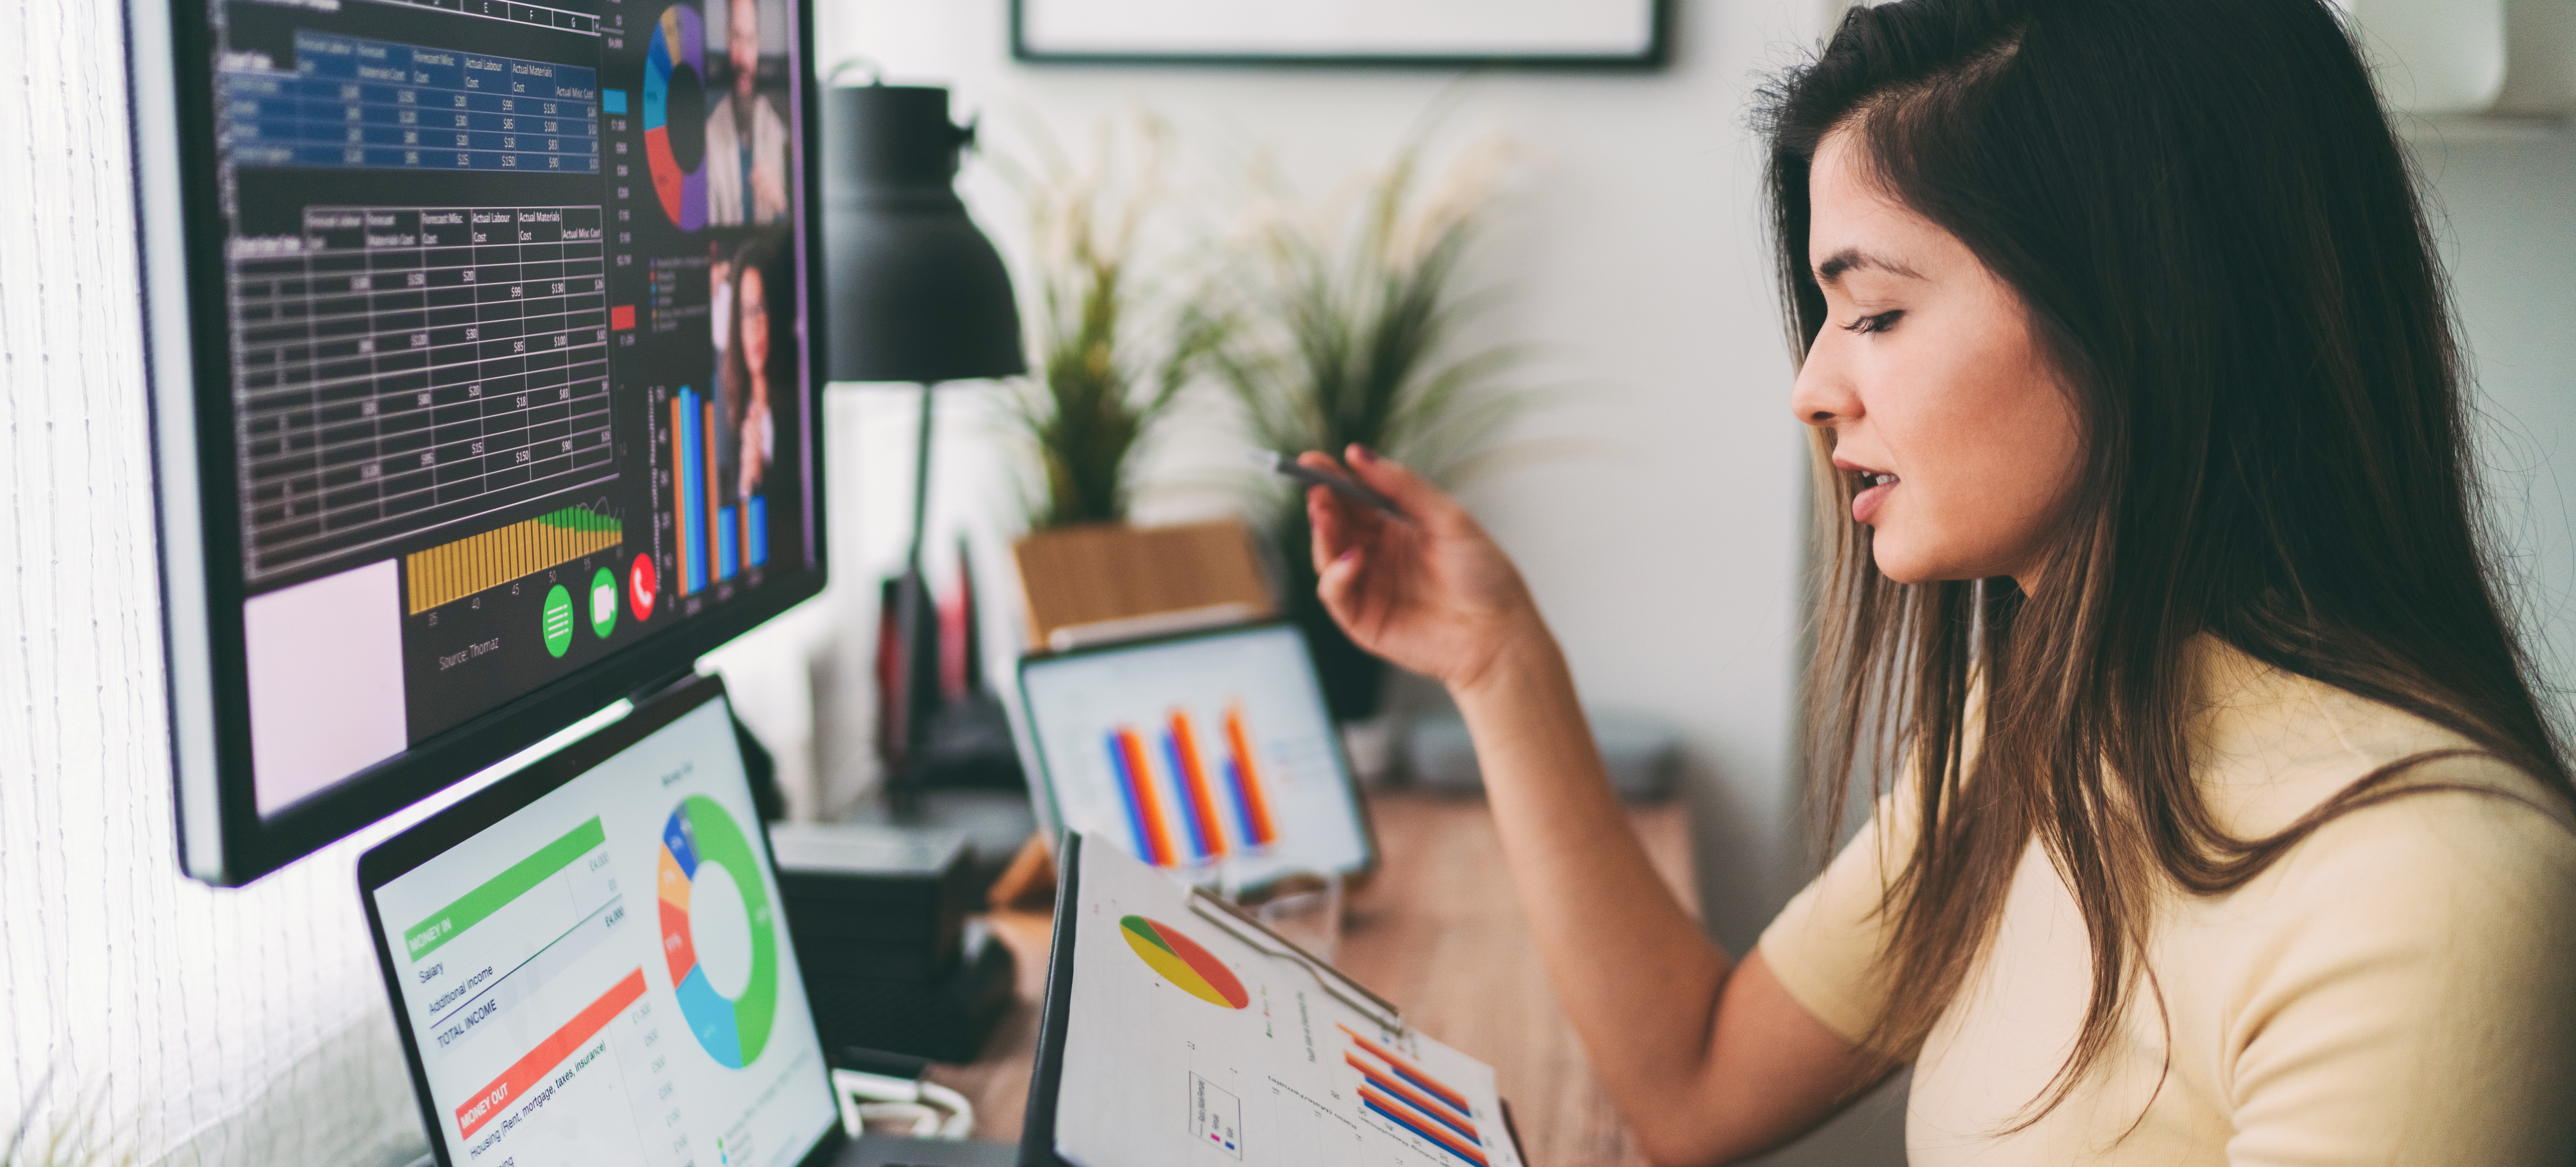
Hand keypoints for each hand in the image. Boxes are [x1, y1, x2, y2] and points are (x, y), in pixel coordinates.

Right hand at [1306, 445, 1542, 693]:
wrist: (1500, 632)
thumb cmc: (1485, 576)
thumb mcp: (1448, 517)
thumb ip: (1403, 486)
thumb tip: (1358, 454)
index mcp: (1396, 529)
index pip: (1354, 499)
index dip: (1331, 479)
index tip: (1312, 460)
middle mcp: (1377, 556)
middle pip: (1336, 525)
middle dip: (1322, 504)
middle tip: (1318, 489)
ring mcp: (1368, 587)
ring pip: (1327, 556)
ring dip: (1323, 534)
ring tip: (1326, 515)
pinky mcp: (1363, 620)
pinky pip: (1335, 594)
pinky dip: (1336, 574)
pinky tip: (1353, 559)